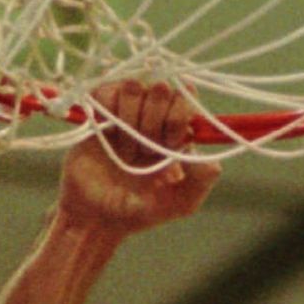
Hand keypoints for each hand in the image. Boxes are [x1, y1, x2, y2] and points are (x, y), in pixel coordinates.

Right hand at [57, 79, 219, 235]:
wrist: (95, 217)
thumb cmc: (138, 212)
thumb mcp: (180, 203)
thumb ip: (202, 180)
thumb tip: (207, 153)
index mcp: (177, 131)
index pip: (186, 97)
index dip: (177, 117)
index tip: (168, 145)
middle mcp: (153, 114)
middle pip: (161, 89)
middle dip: (152, 121)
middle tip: (142, 151)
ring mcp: (126, 109)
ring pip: (134, 86)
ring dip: (127, 119)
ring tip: (122, 148)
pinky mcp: (99, 109)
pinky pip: (107, 90)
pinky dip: (107, 111)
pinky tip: (105, 133)